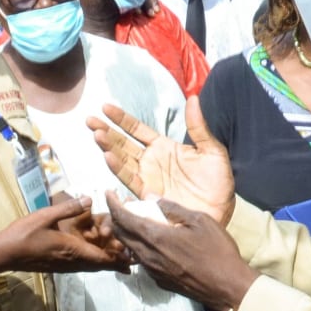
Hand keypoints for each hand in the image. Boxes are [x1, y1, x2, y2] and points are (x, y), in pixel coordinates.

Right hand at [0, 196, 127, 272]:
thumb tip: (90, 199)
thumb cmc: (24, 234)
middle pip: (99, 266)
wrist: (5, 254)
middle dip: (115, 263)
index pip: (102, 258)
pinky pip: (81, 266)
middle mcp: (72, 261)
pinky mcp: (57, 267)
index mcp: (72, 250)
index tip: (131, 256)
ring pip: (90, 267)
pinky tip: (93, 257)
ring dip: (104, 264)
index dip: (118, 258)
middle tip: (131, 262)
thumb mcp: (46, 216)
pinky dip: (92, 263)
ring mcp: (64, 266)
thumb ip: (69, 208)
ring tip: (118, 262)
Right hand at [88, 97, 235, 224]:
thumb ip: (199, 127)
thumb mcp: (212, 151)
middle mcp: (151, 161)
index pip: (137, 129)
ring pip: (122, 159)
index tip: (105, 107)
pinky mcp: (147, 195)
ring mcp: (147, 178)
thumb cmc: (218, 183)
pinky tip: (109, 157)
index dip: (121, 119)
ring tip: (97, 134)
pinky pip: (130, 179)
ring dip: (108, 147)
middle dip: (106, 131)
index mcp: (164, 147)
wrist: (220, 212)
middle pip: (123, 143)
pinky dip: (118, 169)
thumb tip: (194, 98)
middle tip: (90, 121)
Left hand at [103, 193, 258, 310]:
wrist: (227, 288)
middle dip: (117, 217)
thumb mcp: (199, 220)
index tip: (109, 193)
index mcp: (155, 237)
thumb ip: (172, 208)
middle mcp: (147, 256)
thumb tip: (150, 197)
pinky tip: (152, 242)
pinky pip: (141, 260)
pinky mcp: (159, 281)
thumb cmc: (218, 251)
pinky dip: (139, 247)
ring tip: (138, 221)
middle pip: (121, 234)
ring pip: (129, 248)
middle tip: (124, 205)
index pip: (123, 218)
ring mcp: (151, 271)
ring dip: (128, 233)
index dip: (113, 204)